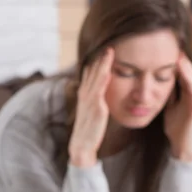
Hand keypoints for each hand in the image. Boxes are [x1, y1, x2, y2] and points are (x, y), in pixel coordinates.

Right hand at [68, 49, 114, 167]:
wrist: (82, 146)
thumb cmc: (89, 131)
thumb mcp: (91, 112)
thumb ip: (96, 101)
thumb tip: (101, 93)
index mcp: (84, 94)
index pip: (90, 74)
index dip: (96, 62)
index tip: (104, 50)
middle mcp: (85, 95)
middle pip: (92, 72)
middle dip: (100, 59)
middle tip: (108, 45)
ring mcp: (90, 101)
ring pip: (96, 78)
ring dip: (102, 64)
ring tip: (109, 52)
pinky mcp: (97, 108)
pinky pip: (99, 91)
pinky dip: (103, 80)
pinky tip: (108, 71)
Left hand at [163, 55, 191, 161]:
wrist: (181, 144)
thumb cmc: (177, 126)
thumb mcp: (170, 106)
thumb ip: (170, 94)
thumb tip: (163, 80)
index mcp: (185, 94)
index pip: (182, 75)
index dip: (178, 64)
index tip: (170, 51)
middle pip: (189, 76)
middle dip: (183, 64)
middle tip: (176, 50)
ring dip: (189, 72)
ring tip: (183, 60)